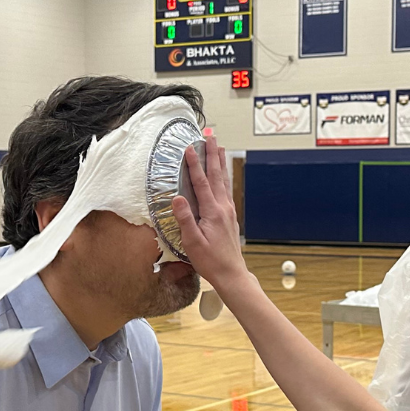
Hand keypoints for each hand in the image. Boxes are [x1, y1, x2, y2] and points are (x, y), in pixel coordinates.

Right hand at [172, 136, 250, 293]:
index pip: (201, 183)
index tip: (190, 148)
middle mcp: (223, 208)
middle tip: (211, 136)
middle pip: (216, 176)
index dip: (195, 165)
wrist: (232, 274)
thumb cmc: (211, 261)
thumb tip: (177, 198)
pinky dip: (223, 177)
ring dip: (219, 163)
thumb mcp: (193, 242)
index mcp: (213, 212)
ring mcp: (228, 211)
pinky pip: (226, 190)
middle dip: (212, 155)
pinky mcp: (230, 216)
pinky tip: (222, 175)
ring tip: (219, 147)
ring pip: (223, 181)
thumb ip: (185, 219)